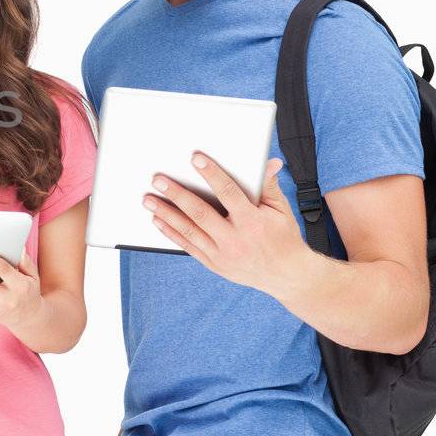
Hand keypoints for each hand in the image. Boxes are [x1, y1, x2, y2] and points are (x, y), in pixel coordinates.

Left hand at [144, 155, 308, 294]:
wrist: (287, 276)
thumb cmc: (283, 237)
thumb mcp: (281, 210)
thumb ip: (269, 185)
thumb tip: (269, 162)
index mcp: (253, 222)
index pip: (228, 193)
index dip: (211, 174)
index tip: (195, 159)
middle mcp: (235, 239)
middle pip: (200, 212)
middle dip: (177, 194)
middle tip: (158, 179)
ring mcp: (222, 254)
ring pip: (188, 230)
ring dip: (166, 213)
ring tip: (148, 199)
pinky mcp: (214, 264)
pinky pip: (187, 246)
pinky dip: (170, 232)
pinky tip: (157, 219)